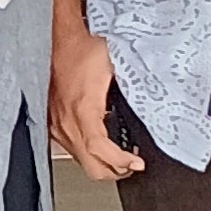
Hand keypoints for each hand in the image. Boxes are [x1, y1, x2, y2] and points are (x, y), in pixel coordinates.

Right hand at [49, 19, 143, 178]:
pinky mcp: (53, 123)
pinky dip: (89, 154)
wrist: (58, 39)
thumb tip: (157, 97)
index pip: (100, 149)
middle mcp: (66, 121)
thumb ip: (134, 84)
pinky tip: (102, 144)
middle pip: (91, 166)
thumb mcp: (116, 63)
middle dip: (116, 171)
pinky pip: (72, 150)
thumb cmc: (83, 48)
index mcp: (83, 108)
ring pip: (81, 161)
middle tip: (133, 164)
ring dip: (103, 163)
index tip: (138, 163)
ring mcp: (58, 125)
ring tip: (122, 155)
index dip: (121, 161)